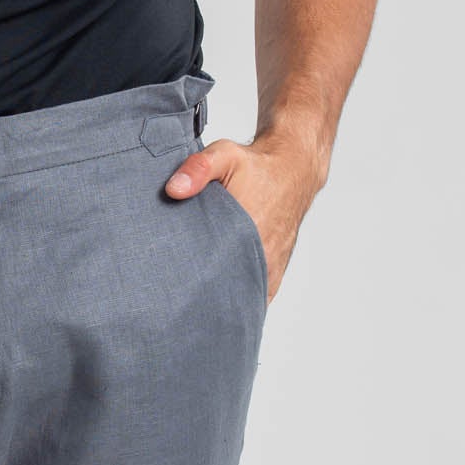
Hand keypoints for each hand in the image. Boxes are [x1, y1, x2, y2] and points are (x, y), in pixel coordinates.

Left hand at [161, 132, 323, 301]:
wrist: (293, 170)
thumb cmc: (255, 165)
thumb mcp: (224, 156)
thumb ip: (197, 169)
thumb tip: (173, 190)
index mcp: (247, 232)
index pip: (214, 273)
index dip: (192, 285)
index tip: (172, 292)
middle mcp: (261, 254)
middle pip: (227, 290)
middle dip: (203, 298)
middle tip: (176, 303)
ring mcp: (269, 266)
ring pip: (243, 296)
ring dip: (223, 301)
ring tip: (195, 307)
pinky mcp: (274, 270)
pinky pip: (256, 295)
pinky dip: (240, 300)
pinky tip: (219, 304)